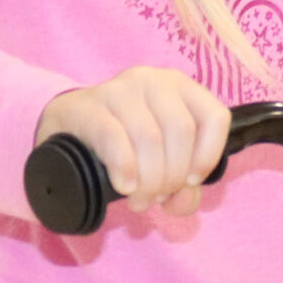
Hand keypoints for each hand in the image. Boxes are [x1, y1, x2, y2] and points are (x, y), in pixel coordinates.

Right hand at [35, 67, 231, 216]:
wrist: (68, 127)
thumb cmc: (125, 143)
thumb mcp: (161, 159)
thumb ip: (182, 186)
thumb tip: (181, 201)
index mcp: (180, 87)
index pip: (215, 117)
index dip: (208, 156)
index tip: (191, 182)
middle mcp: (152, 80)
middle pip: (181, 131)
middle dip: (172, 176)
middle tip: (156, 198)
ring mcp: (119, 89)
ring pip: (149, 137)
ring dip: (148, 180)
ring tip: (138, 199)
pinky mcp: (87, 105)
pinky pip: (114, 137)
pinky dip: (125, 168)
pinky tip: (123, 186)